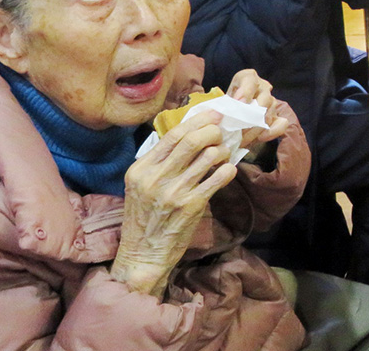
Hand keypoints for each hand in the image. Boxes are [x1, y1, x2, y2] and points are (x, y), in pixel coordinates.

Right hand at [112, 110, 236, 297]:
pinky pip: (218, 178)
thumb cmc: (145, 217)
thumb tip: (190, 133)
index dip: (197, 120)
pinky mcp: (191, 206)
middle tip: (222, 131)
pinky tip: (228, 170)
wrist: (143, 254)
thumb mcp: (141, 185)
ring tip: (224, 153)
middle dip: (213, 130)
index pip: (172, 134)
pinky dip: (227, 169)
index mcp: (140, 169)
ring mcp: (174, 192)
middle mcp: (155, 178)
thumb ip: (160, 162)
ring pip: (208, 156)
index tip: (213, 114)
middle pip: (192, 141)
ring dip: (222, 150)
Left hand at [226, 68, 289, 150]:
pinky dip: (273, 131)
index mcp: (247, 78)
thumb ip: (220, 105)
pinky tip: (261, 137)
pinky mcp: (277, 116)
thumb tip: (217, 114)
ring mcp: (271, 101)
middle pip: (264, 98)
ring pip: (270, 111)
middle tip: (238, 129)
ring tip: (242, 139)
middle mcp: (262, 87)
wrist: (230, 117)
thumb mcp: (219, 102)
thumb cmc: (223, 108)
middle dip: (251, 116)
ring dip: (256, 127)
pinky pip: (282, 123)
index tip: (238, 103)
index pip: (250, 80)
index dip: (245, 91)